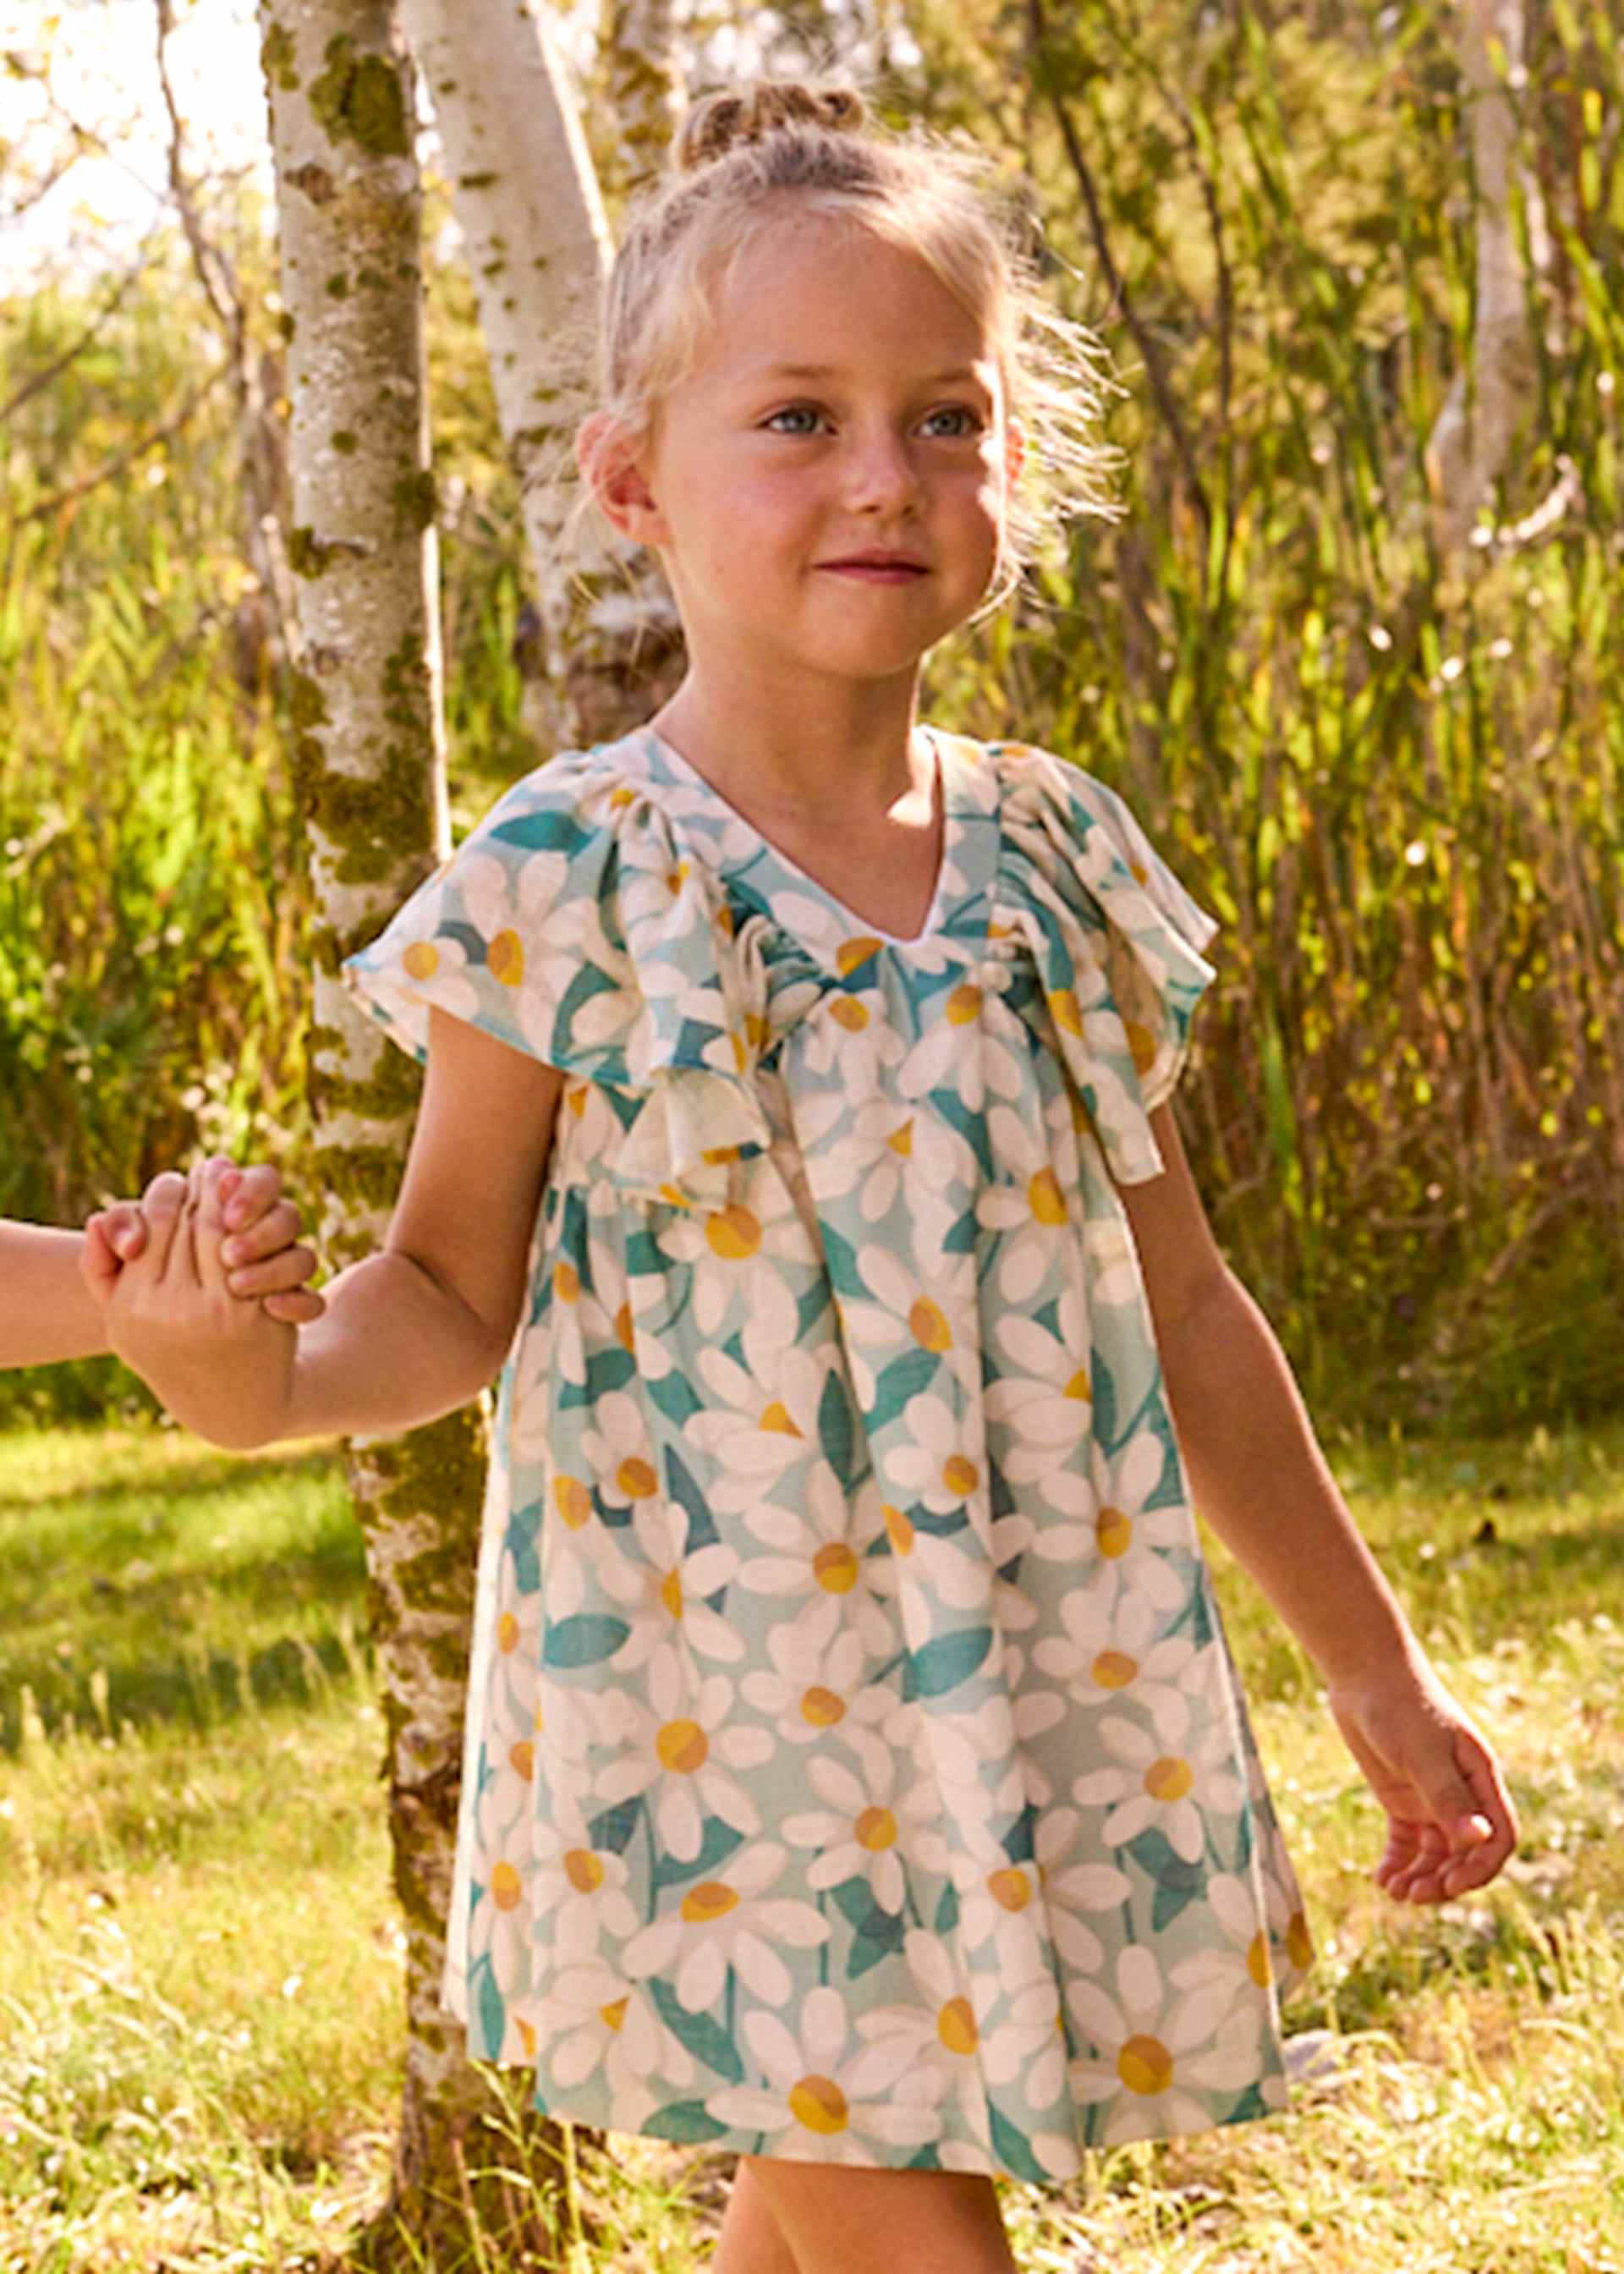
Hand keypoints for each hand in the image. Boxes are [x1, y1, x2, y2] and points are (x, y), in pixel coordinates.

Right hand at [95, 1161, 296, 1448]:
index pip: (152, 1224)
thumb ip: (100, 1265)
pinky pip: (255, 1256)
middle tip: (216, 1167)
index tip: (181, 1181)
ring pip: (225, 1233)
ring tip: (235, 1183)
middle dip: (206, 1189)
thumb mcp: (121, 1316)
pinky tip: (257, 1218)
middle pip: (192, 1223)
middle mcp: (171, 1308)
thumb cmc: (166, 1347)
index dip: (169, 1193)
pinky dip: (258, 1231)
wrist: (227, 1402)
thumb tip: (98, 1216)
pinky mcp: (253, 1314)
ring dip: (234, 1201)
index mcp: (133, 1303)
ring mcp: (216, 1312)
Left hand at [1328, 1664, 1517, 1903]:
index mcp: (1481, 1779)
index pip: (1499, 1838)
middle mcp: (1461, 1794)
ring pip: (1436, 1853)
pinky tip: (1381, 1879)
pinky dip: (1398, 1863)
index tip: (1451, 1886)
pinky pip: (1407, 1842)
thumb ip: (1447, 1797)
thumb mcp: (1422, 1753)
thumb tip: (1478, 1841)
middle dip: (1445, 1880)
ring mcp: (1431, 1797)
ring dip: (1421, 1877)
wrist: (1363, 1674)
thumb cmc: (1400, 1706)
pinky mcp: (1401, 1797)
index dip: (1481, 1868)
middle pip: (1466, 1854)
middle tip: (1414, 1896)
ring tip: (1394, 1891)